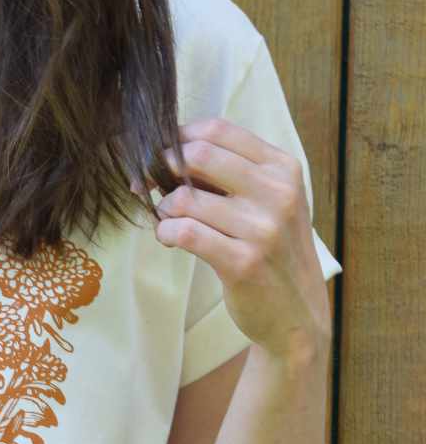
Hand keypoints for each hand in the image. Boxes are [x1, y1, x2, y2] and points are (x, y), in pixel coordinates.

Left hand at [152, 118, 331, 362]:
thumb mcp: (267, 202)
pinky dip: (165, 233)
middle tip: (147, 186)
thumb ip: (226, 176)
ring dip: (163, 209)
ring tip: (168, 221)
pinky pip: (184, 233)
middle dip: (161, 168)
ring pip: (184, 198)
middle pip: (198, 155)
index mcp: (283, 168)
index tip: (158, 156)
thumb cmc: (272, 251)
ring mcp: (263, 229)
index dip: (176, 138)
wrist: (297, 313)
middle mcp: (278, 193)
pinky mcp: (243, 262)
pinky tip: (168, 239)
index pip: (217, 130)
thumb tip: (164, 156)